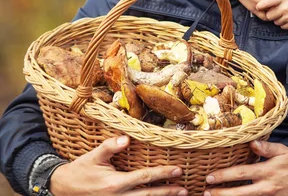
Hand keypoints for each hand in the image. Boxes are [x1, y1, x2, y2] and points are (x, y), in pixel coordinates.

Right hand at [49, 136, 187, 195]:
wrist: (62, 189)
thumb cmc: (81, 170)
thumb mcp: (93, 155)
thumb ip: (110, 146)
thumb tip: (127, 138)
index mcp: (115, 184)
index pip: (144, 177)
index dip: (163, 174)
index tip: (178, 170)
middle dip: (167, 192)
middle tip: (185, 189)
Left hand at [204, 140, 287, 195]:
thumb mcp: (283, 151)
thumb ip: (267, 148)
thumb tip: (252, 143)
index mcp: (267, 171)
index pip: (242, 173)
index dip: (225, 176)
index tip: (210, 176)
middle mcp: (266, 188)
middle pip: (240, 193)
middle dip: (221, 194)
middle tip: (206, 192)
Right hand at [208, 0, 287, 19]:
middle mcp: (265, 1)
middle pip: (280, 8)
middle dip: (285, 7)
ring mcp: (259, 7)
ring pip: (273, 15)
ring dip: (277, 13)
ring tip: (280, 8)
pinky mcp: (253, 10)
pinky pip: (264, 17)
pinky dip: (269, 16)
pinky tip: (271, 11)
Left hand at [256, 0, 287, 28]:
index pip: (265, 3)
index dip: (260, 6)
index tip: (258, 7)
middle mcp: (284, 6)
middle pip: (269, 15)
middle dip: (270, 14)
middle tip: (273, 11)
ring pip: (275, 21)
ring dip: (277, 19)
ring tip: (283, 14)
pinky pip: (282, 26)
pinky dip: (283, 23)